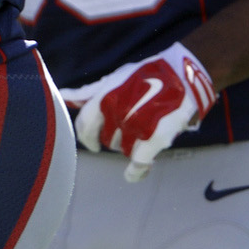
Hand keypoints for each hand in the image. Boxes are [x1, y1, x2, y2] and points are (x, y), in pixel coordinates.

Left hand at [63, 43, 216, 179]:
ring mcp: (136, 125)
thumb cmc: (149, 75)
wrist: (185, 75)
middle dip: (114, 139)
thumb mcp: (116, 79)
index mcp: (105, 97)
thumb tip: (63, 96)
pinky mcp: (155, 138)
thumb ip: (89, 92)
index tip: (94, 144)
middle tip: (128, 132)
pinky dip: (136, 171)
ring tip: (144, 135)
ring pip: (124, 150)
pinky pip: (138, 163)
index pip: (85, 125)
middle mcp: (118, 112)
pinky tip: (134, 173)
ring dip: (130, 147)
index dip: (87, 138)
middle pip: (107, 140)